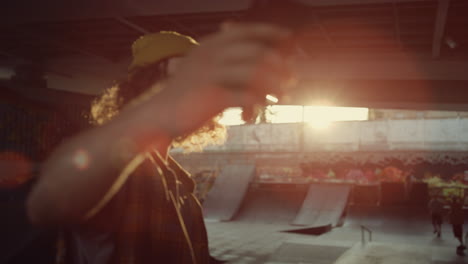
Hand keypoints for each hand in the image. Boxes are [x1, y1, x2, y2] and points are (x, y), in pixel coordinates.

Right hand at [160, 23, 291, 134]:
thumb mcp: (202, 68)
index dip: (269, 32)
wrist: (160, 114)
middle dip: (279, 65)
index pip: (244, 32)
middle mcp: (210, 55)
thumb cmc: (187, 93)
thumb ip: (224, 58)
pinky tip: (256, 112)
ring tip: (282, 96)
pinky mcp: (212, 96)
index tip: (288, 37)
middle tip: (292, 77)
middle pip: (256, 52)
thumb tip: (255, 56)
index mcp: (208, 45)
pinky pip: (246, 96)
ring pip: (255, 74)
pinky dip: (257, 103)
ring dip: (274, 85)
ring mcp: (211, 74)